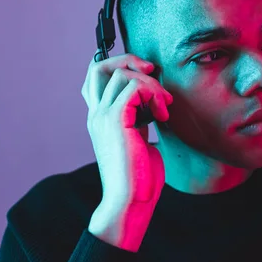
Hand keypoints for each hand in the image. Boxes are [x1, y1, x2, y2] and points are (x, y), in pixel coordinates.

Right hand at [81, 52, 172, 251]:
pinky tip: (162, 115)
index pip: (97, 78)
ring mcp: (102, 116)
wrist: (131, 200)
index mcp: (100, 118)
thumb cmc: (139, 177)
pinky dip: (152, 94)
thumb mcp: (141, 140)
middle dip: (129, 61)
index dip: (120, 66)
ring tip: (164, 106)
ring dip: (151, 84)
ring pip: (121, 75)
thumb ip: (141, 119)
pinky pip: (132, 87)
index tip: (149, 75)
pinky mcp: (114, 121)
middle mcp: (96, 114)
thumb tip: (156, 102)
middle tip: (154, 73)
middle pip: (99, 67)